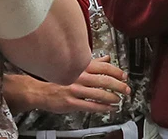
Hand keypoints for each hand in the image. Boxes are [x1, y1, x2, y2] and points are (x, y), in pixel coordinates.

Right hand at [3, 56, 129, 114]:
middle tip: (126, 90)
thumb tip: (107, 58)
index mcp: (81, 66)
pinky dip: (103, 108)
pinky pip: (91, 105)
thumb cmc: (59, 78)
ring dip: (112, 98)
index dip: (117, 72)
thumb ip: (93, 63)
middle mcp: (79, 76)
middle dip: (118, 86)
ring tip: (118, 100)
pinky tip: (109, 108)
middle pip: (104, 80)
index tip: (124, 76)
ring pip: (99, 93)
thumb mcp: (76, 67)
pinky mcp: (72, 102)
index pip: (104, 67)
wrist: (41, 90)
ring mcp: (75, 89)